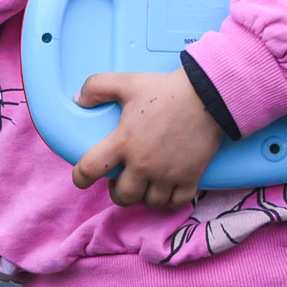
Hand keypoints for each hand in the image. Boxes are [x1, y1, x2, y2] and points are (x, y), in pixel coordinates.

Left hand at [71, 69, 222, 208]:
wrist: (208, 95)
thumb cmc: (166, 89)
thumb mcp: (127, 82)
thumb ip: (97, 87)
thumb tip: (78, 99)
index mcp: (123, 142)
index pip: (90, 169)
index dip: (81, 177)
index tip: (82, 178)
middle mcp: (143, 164)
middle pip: (122, 197)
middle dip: (118, 191)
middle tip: (123, 179)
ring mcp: (167, 174)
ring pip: (149, 203)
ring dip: (144, 196)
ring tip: (146, 184)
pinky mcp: (190, 178)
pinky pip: (176, 203)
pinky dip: (171, 200)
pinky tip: (169, 189)